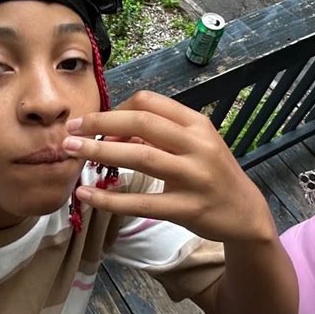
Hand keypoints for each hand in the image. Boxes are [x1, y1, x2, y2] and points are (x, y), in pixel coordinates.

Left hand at [63, 91, 274, 242]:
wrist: (244, 211)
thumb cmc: (212, 172)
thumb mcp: (193, 144)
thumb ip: (157, 135)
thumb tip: (111, 130)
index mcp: (196, 123)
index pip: (149, 101)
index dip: (117, 108)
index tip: (97, 123)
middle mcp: (197, 144)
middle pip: (141, 121)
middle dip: (99, 122)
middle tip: (70, 129)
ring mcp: (195, 176)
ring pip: (139, 156)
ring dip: (99, 151)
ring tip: (69, 150)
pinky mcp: (188, 207)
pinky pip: (142, 202)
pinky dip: (110, 198)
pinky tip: (86, 195)